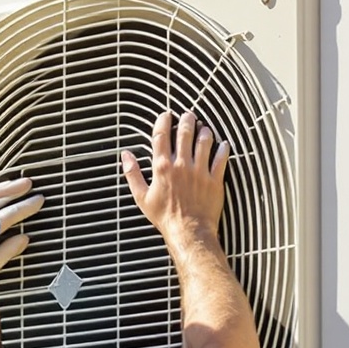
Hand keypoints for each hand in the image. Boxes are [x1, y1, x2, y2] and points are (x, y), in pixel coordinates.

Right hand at [119, 112, 227, 246]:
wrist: (188, 232)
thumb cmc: (165, 217)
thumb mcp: (142, 197)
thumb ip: (132, 173)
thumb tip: (125, 155)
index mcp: (162, 167)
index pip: (161, 135)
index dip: (163, 121)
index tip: (166, 115)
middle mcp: (181, 165)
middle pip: (185, 132)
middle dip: (187, 119)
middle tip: (189, 115)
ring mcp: (200, 171)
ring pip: (204, 141)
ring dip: (205, 131)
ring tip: (204, 128)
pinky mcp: (215, 179)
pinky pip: (221, 158)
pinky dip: (223, 148)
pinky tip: (223, 144)